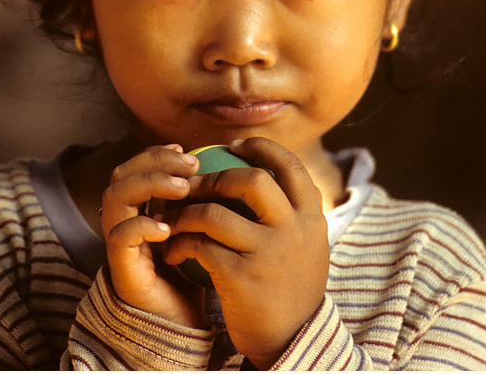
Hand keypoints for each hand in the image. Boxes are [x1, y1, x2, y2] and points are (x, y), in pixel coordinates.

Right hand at [100, 144, 204, 327]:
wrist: (185, 322)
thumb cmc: (194, 270)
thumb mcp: (199, 226)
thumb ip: (198, 198)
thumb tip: (222, 162)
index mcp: (139, 208)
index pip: (134, 166)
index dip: (156, 154)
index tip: (187, 152)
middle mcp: (123, 221)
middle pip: (120, 175)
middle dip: (154, 162)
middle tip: (190, 165)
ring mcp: (119, 245)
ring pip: (115, 198)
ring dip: (149, 185)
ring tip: (183, 188)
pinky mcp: (122, 270)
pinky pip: (119, 238)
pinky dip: (141, 226)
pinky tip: (167, 227)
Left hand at [162, 137, 329, 368]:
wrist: (291, 341)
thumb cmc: (291, 285)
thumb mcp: (307, 243)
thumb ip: (293, 209)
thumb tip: (266, 165)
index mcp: (311, 217)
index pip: (290, 165)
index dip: (261, 148)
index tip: (235, 146)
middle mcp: (294, 231)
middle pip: (252, 180)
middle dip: (216, 177)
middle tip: (196, 184)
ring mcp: (268, 254)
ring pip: (215, 213)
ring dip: (187, 212)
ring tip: (174, 218)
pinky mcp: (241, 278)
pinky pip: (200, 246)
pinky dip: (181, 243)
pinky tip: (173, 249)